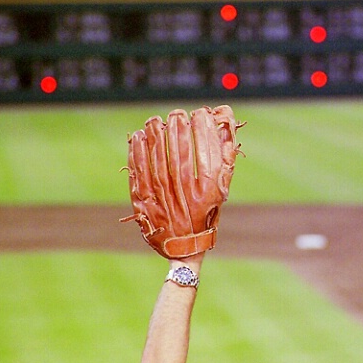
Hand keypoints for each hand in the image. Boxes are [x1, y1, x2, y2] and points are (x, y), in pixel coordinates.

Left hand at [121, 106, 243, 258]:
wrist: (182, 248)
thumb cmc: (205, 213)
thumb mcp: (222, 189)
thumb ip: (225, 155)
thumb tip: (225, 120)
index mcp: (209, 189)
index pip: (207, 146)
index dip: (203, 125)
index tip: (201, 113)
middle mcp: (187, 191)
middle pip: (181, 147)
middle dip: (179, 125)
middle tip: (177, 115)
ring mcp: (164, 194)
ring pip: (158, 154)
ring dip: (156, 133)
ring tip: (156, 121)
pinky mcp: (145, 198)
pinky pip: (139, 167)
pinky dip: (138, 149)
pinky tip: (140, 136)